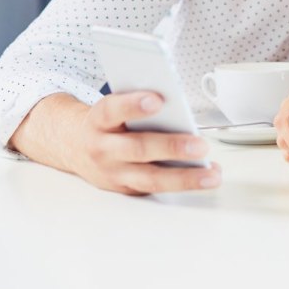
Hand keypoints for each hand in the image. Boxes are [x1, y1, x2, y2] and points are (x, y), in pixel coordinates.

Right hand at [69, 91, 219, 194]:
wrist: (76, 148)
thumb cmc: (108, 122)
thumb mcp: (113, 107)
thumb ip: (136, 103)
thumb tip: (174, 102)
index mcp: (99, 120)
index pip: (113, 110)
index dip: (134, 105)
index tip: (158, 100)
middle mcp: (103, 149)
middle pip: (138, 149)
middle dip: (171, 147)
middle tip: (200, 145)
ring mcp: (114, 173)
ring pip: (150, 178)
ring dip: (185, 177)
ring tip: (212, 173)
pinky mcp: (127, 189)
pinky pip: (156, 188)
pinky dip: (184, 183)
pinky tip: (206, 176)